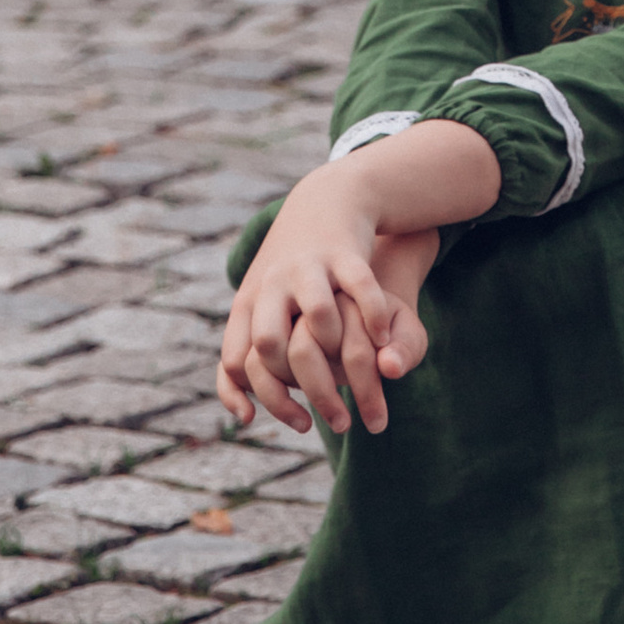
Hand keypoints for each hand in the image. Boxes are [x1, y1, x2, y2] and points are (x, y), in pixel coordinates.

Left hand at [218, 165, 429, 438]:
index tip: (301, 423)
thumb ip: (245, 359)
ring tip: (358, 363)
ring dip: (338, 349)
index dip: (268, 400)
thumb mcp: (258, 307)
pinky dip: (374, 316)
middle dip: (304, 384)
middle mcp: (272, 284)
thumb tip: (240, 418)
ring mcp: (308, 266)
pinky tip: (383, 337)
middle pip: (270, 343)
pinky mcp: (345, 252)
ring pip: (317, 316)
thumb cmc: (291, 275)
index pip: (240, 364)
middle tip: (336, 406)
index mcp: (248, 302)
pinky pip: (362, 287)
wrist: (326, 200)